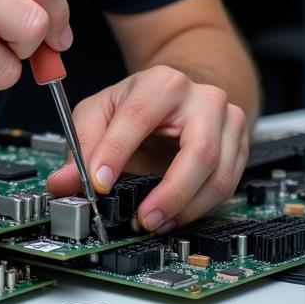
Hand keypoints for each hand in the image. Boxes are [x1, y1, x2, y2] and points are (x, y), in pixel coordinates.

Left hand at [47, 65, 248, 232]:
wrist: (179, 97)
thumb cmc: (138, 103)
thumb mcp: (100, 112)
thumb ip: (81, 144)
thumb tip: (63, 181)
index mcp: (161, 82)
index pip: (137, 117)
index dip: (115, 152)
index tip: (99, 184)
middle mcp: (202, 98)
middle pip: (198, 151)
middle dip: (170, 192)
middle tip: (142, 217)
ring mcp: (228, 122)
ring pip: (218, 174)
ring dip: (187, 208)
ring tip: (155, 221)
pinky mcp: (241, 145)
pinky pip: (228, 185)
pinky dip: (201, 208)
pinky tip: (175, 215)